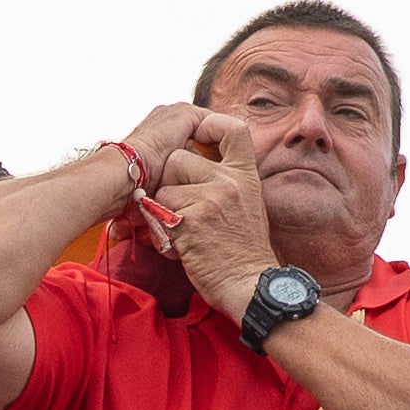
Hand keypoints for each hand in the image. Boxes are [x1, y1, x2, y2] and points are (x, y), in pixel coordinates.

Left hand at [149, 116, 276, 308]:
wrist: (250, 284)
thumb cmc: (242, 249)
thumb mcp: (246, 203)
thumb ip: (226, 179)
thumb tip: (194, 158)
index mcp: (245, 174)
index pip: (232, 128)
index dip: (209, 125)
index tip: (196, 136)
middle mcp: (230, 181)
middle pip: (178, 158)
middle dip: (170, 182)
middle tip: (183, 208)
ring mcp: (211, 199)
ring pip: (164, 188)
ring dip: (164, 210)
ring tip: (184, 230)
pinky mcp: (192, 221)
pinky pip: (158, 214)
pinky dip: (162, 232)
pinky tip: (182, 246)